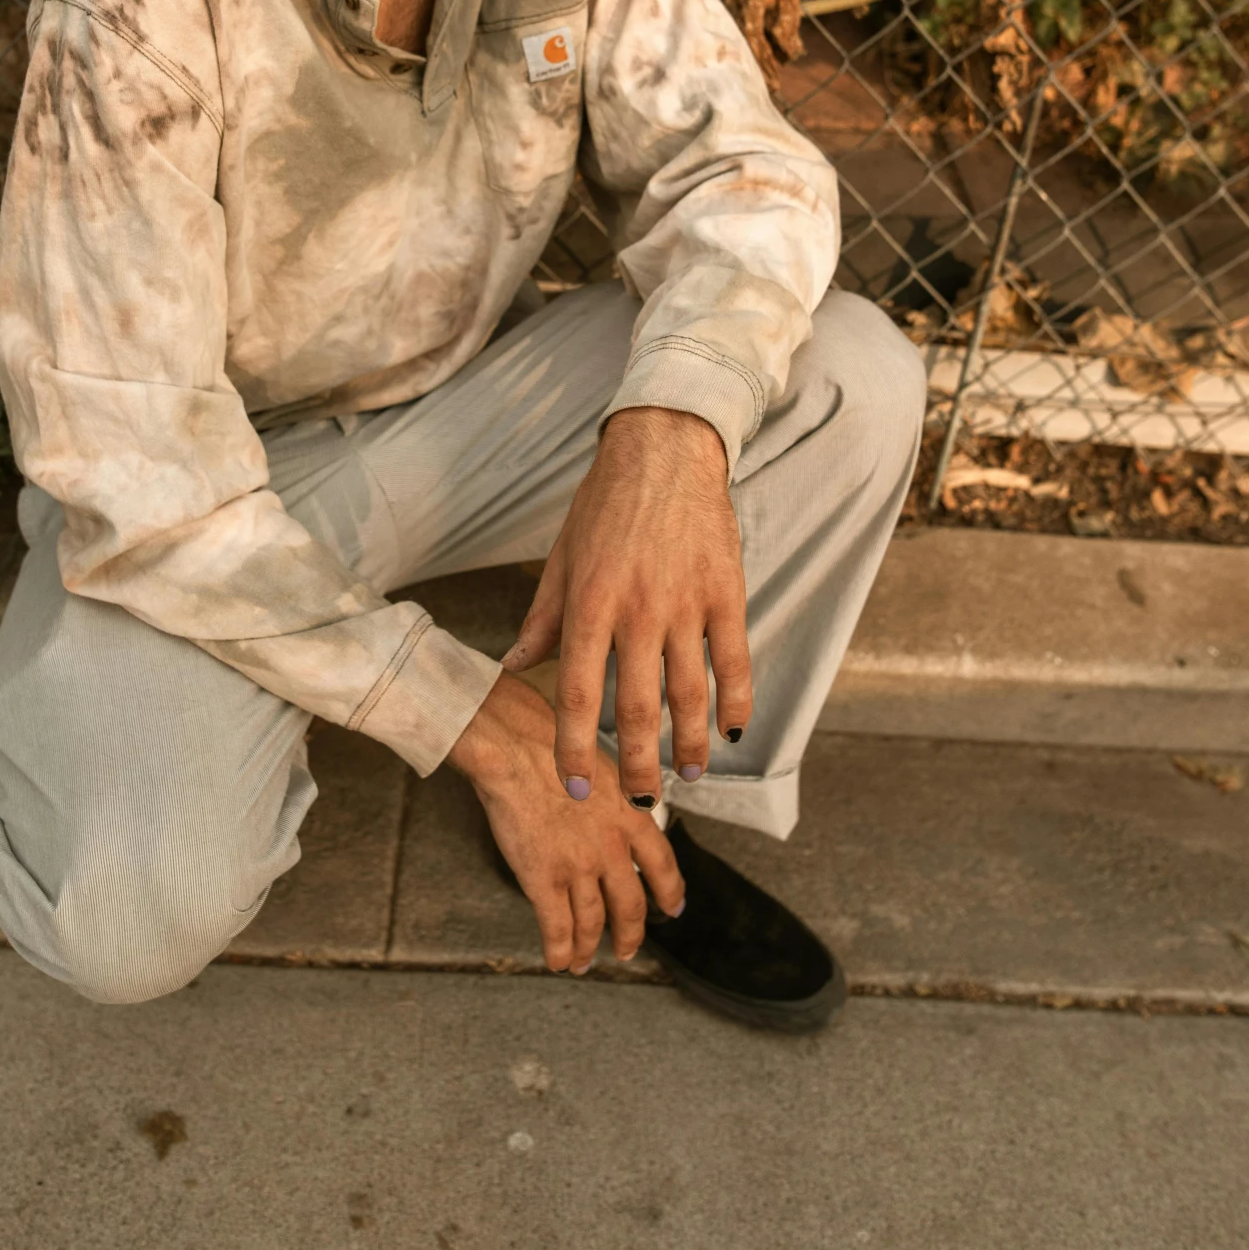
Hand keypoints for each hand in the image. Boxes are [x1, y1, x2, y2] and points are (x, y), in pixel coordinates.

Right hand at [447, 671, 684, 971]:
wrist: (515, 748)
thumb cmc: (549, 743)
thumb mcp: (601, 764)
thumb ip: (611, 794)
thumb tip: (611, 804)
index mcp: (631, 816)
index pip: (663, 865)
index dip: (670, 892)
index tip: (673, 907)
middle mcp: (612, 849)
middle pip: (630, 906)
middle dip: (629, 934)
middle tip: (626, 949)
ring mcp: (579, 868)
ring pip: (592, 922)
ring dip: (589, 948)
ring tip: (585, 961)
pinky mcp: (544, 880)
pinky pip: (556, 928)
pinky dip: (560, 950)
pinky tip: (558, 961)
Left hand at [501, 406, 751, 804]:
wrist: (664, 450)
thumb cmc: (605, 505)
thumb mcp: (562, 559)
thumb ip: (542, 619)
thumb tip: (512, 667)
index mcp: (590, 604)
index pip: (578, 693)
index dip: (574, 747)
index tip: (574, 786)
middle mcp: (637, 611)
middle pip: (638, 708)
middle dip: (638, 764)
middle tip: (639, 799)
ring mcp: (686, 604)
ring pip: (690, 694)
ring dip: (688, 745)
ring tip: (687, 775)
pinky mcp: (726, 593)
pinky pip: (733, 661)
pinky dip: (735, 702)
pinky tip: (731, 732)